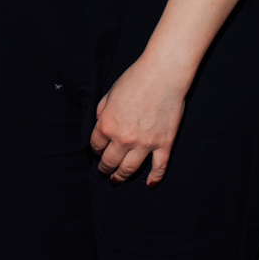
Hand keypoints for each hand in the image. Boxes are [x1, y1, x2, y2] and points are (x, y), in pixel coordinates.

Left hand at [90, 54, 190, 184]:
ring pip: (129, 169)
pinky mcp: (164, 144)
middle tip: (103, 172)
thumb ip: (102, 111)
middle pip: (110, 161)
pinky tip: (149, 184)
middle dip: (104, 168)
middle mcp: (123, 139)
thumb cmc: (135, 79)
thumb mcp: (110, 93)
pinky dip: (154, 178)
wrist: (162, 74)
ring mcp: (145, 144)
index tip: (96, 152)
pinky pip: (159, 167)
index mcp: (107, 125)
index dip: (95, 150)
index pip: (95, 146)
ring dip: (121, 177)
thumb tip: (100, 122)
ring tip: (117, 181)